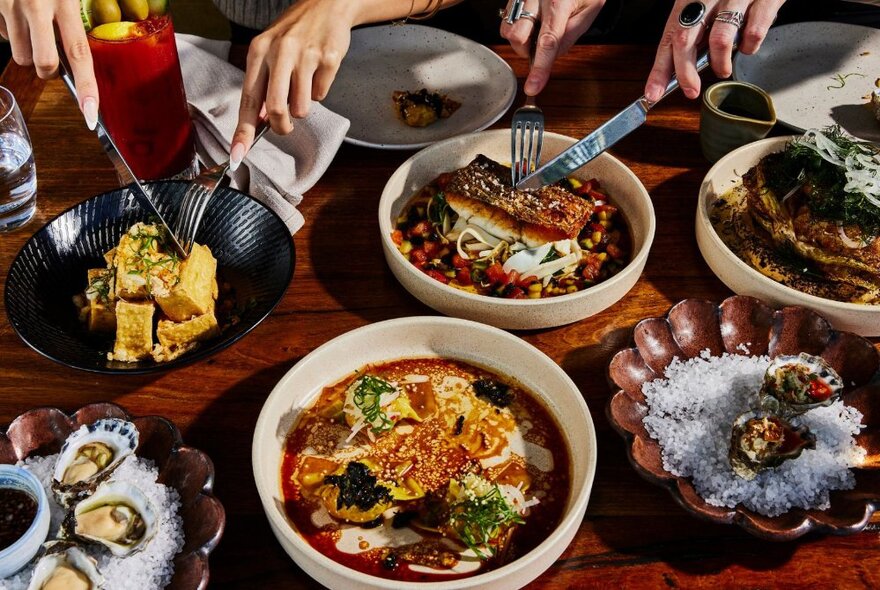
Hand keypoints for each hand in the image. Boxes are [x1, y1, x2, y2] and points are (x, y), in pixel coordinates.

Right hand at [0, 0, 97, 128]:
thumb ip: (76, 16)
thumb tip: (82, 52)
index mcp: (64, 2)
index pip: (80, 55)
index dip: (88, 88)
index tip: (91, 115)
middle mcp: (35, 7)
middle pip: (44, 65)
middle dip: (49, 69)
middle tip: (53, 52)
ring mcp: (9, 7)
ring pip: (20, 55)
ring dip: (28, 49)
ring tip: (33, 25)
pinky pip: (3, 35)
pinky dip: (10, 31)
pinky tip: (16, 13)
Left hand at [229, 0, 353, 170]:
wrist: (327, 4)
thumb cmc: (295, 32)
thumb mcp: (270, 51)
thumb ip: (263, 84)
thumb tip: (260, 119)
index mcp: (259, 52)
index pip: (248, 99)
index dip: (242, 131)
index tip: (237, 155)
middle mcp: (280, 52)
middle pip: (276, 109)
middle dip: (282, 126)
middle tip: (286, 126)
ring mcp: (306, 56)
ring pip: (302, 107)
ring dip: (304, 106)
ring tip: (304, 84)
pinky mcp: (329, 59)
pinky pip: (321, 94)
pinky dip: (320, 89)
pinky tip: (318, 71)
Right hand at [500, 0, 604, 95]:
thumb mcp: (591, 6)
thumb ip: (573, 32)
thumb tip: (555, 54)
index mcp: (558, 2)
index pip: (548, 42)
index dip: (540, 68)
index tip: (534, 87)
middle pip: (517, 37)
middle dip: (526, 50)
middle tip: (541, 46)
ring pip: (507, 30)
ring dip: (521, 41)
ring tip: (536, 32)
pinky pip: (506, 20)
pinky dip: (517, 29)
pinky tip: (531, 23)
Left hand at [645, 0, 784, 102]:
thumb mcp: (706, 6)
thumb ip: (696, 32)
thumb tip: (683, 69)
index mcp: (689, 0)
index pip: (668, 39)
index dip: (660, 70)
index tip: (653, 93)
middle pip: (685, 39)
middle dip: (685, 73)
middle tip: (691, 91)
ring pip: (719, 39)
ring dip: (719, 63)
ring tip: (722, 70)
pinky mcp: (764, 0)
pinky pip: (753, 33)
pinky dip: (749, 47)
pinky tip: (747, 45)